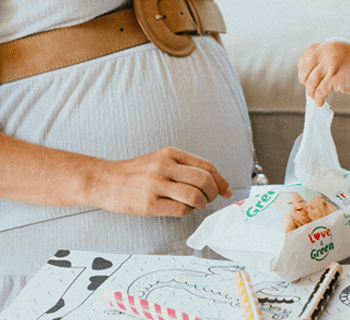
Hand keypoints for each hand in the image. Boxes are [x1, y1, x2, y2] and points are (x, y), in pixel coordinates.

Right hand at [88, 147, 232, 216]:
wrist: (105, 181)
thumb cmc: (136, 173)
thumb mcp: (160, 160)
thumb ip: (184, 167)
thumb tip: (213, 181)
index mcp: (171, 153)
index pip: (206, 165)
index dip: (220, 180)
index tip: (226, 191)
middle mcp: (165, 166)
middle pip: (203, 180)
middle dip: (213, 192)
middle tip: (211, 199)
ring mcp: (156, 185)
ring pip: (194, 196)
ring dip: (201, 204)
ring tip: (196, 205)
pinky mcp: (149, 204)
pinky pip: (180, 210)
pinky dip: (187, 212)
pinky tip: (181, 210)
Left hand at [298, 40, 349, 106]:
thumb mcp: (341, 53)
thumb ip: (327, 58)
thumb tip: (310, 73)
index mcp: (328, 45)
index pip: (306, 55)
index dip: (303, 68)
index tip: (306, 76)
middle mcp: (327, 51)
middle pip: (305, 67)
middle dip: (304, 80)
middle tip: (310, 88)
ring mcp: (331, 64)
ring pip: (311, 81)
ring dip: (311, 92)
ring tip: (316, 98)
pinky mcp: (335, 77)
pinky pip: (320, 90)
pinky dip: (318, 98)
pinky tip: (321, 102)